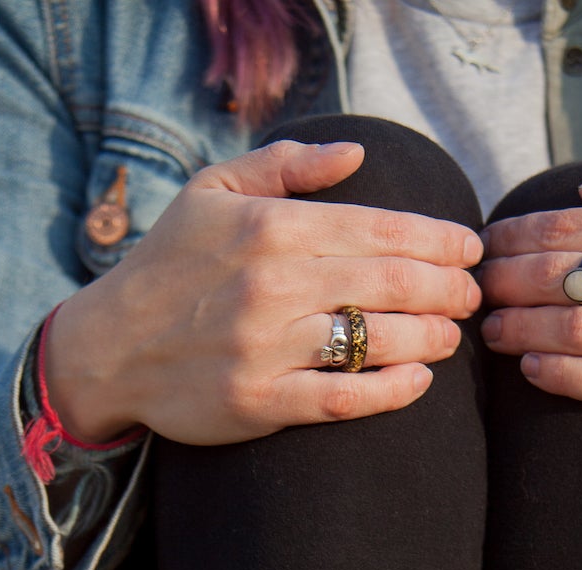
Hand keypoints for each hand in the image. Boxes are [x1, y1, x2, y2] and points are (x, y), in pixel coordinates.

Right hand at [44, 140, 483, 442]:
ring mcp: (267, 347)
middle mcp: (273, 285)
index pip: (378, 229)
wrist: (110, 346)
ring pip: (375, 341)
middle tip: (471, 296)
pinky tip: (418, 382)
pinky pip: (344, 398)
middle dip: (446, 289)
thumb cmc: (171, 265)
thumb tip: (356, 155)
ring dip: (428, 338)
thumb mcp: (213, 192)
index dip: (437, 240)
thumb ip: (285, 167)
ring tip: (450, 335)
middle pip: (389, 283)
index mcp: (270, 228)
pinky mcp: (260, 403)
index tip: (468, 249)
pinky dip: (390, 391)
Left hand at [480, 156, 581, 436]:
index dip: (518, 238)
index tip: (487, 248)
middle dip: (507, 284)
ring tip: (492, 331)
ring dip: (521, 329)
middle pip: (564, 279)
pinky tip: (531, 367)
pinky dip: (559, 374)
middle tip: (477, 293)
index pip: (575, 228)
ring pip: (577, 331)